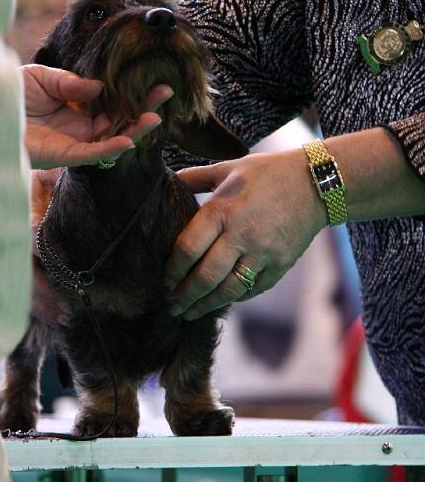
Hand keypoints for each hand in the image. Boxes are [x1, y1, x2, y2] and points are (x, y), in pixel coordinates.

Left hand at [23, 64, 170, 168]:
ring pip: (113, 137)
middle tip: (166, 91)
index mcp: (78, 105)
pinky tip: (128, 140)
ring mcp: (76, 141)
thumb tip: (99, 86)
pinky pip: (93, 154)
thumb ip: (71, 82)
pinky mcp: (65, 155)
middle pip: (120, 118)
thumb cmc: (11, 96)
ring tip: (156, 117)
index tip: (151, 76)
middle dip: (143, 106)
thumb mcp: (43, 78)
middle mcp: (81, 125)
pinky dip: (111, 148)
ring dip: (135, 129)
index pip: (112, 99)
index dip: (132, 91)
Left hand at [165, 150, 326, 319]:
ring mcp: (263, 252)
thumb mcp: (228, 168)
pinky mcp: (280, 264)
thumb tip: (169, 180)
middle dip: (184, 296)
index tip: (165, 279)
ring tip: (190, 312)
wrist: (316, 183)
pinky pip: (253, 289)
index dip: (172, 270)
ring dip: (205, 305)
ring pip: (228, 290)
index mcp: (222, 210)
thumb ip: (195, 177)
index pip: (188, 249)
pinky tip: (221, 301)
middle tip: (171, 306)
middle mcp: (241, 234)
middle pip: (205, 277)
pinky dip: (235, 298)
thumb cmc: (268, 173)